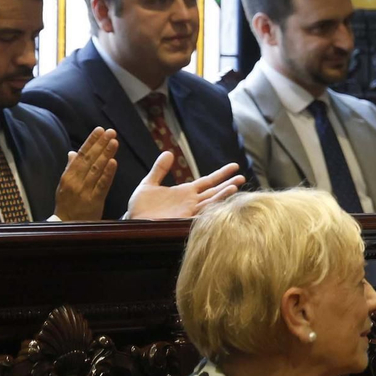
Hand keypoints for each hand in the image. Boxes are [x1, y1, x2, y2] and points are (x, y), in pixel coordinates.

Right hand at [53, 127, 118, 220]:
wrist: (67, 227)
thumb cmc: (67, 205)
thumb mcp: (65, 186)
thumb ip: (71, 168)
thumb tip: (73, 152)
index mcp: (68, 176)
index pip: (81, 155)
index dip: (91, 142)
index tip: (99, 130)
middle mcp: (75, 182)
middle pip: (89, 159)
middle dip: (100, 144)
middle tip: (110, 131)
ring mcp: (84, 191)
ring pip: (96, 169)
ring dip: (106, 154)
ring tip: (114, 142)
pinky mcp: (94, 201)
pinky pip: (102, 185)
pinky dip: (108, 173)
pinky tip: (114, 162)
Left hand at [125, 152, 244, 219]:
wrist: (133, 223)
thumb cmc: (140, 207)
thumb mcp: (149, 183)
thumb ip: (159, 169)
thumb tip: (168, 152)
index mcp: (185, 192)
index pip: (208, 181)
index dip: (221, 174)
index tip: (234, 166)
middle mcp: (191, 201)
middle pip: (214, 190)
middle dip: (228, 183)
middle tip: (242, 176)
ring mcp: (189, 211)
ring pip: (211, 201)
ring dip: (223, 194)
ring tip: (236, 186)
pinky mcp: (184, 221)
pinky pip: (202, 214)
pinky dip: (212, 209)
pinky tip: (222, 203)